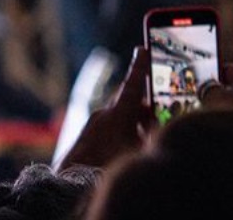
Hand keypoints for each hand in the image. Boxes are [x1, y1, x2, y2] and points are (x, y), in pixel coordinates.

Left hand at [57, 46, 152, 170]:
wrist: (70, 184)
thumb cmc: (106, 168)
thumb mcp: (139, 152)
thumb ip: (151, 136)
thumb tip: (157, 128)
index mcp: (119, 114)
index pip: (134, 84)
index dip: (141, 67)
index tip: (142, 49)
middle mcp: (104, 116)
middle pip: (131, 104)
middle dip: (147, 109)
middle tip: (162, 117)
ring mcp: (94, 127)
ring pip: (121, 119)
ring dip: (135, 126)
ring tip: (146, 143)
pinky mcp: (87, 139)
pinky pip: (110, 130)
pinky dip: (123, 135)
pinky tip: (128, 152)